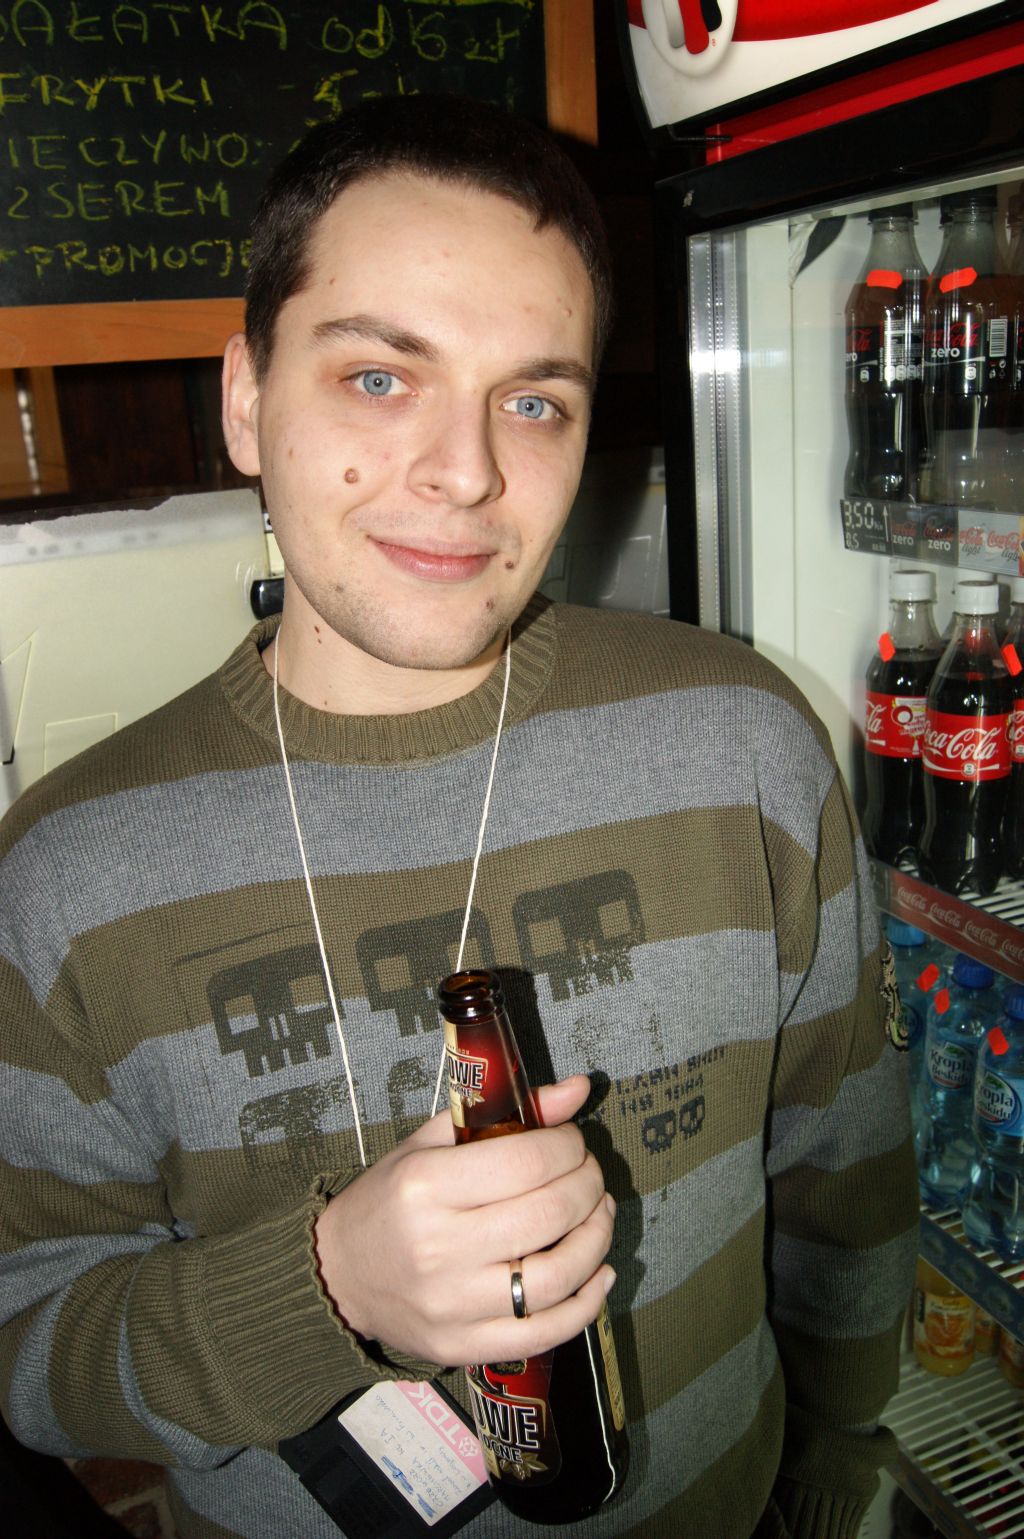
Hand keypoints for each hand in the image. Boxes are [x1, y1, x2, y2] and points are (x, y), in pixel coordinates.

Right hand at [313, 1075, 615, 1366]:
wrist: (338, 1274)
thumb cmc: (389, 1200)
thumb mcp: (430, 1144)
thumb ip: (501, 1113)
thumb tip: (578, 1090)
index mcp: (425, 1186)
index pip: (525, 1161)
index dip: (567, 1146)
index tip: (572, 1141)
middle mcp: (440, 1247)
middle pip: (547, 1215)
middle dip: (587, 1185)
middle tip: (589, 1174)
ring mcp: (453, 1304)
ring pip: (555, 1277)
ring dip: (596, 1240)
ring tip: (599, 1214)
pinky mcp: (463, 1346)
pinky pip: (544, 1332)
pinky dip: (586, 1304)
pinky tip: (598, 1272)